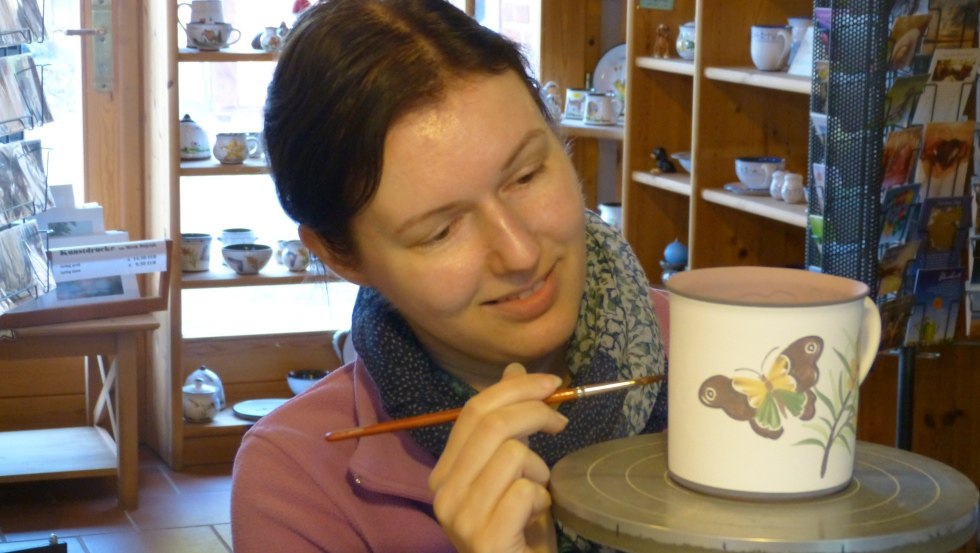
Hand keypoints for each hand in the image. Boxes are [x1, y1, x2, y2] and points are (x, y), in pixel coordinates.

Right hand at [429, 363, 568, 552]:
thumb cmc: (519, 529)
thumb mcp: (514, 470)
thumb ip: (509, 425)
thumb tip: (514, 369)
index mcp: (444, 472)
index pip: (473, 410)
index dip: (514, 388)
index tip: (551, 383)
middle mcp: (443, 491)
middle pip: (492, 424)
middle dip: (535, 412)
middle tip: (560, 424)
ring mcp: (460, 516)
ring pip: (512, 454)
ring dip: (539, 469)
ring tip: (538, 491)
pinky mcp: (484, 537)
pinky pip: (525, 491)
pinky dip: (542, 499)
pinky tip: (535, 516)